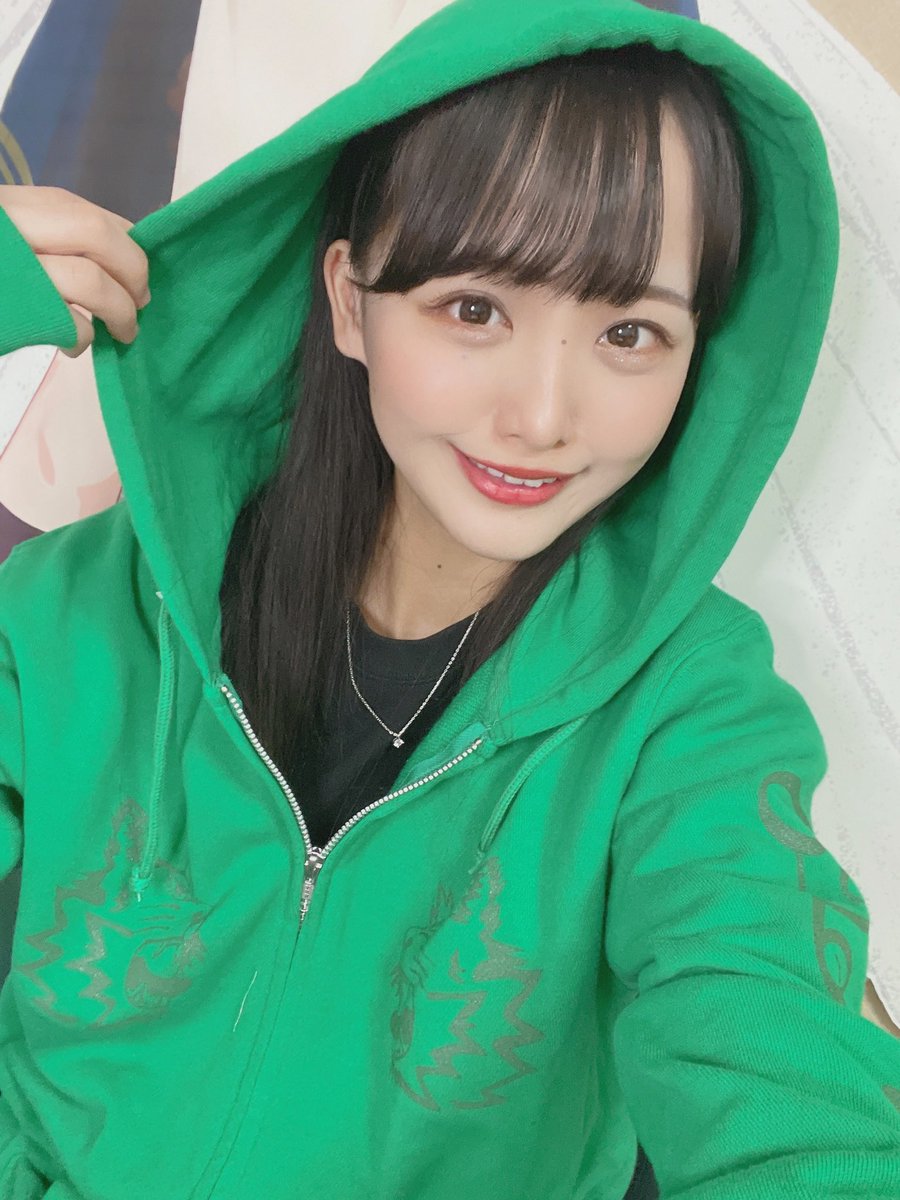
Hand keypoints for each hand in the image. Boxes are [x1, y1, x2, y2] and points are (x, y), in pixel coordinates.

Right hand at [0, 184, 150, 357]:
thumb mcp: (13, 242)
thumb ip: (51, 237)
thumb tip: (121, 252)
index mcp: (13, 206)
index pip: (86, 213)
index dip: (126, 242)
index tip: (136, 268)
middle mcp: (10, 227)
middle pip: (97, 235)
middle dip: (134, 271)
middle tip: (141, 300)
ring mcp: (11, 269)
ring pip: (90, 280)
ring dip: (121, 312)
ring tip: (123, 331)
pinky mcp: (14, 310)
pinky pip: (68, 322)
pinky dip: (83, 337)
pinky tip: (73, 343)